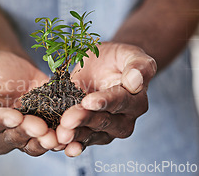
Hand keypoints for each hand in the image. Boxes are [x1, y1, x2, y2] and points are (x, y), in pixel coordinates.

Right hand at [0, 51, 61, 155]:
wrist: (17, 66)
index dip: (1, 122)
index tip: (15, 115)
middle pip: (8, 141)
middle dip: (25, 134)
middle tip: (40, 126)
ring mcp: (21, 134)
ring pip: (29, 146)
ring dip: (42, 143)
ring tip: (55, 136)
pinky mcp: (42, 131)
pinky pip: (49, 141)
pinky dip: (59, 140)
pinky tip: (68, 135)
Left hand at [56, 42, 156, 156]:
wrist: (100, 67)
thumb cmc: (115, 59)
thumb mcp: (128, 54)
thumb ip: (138, 65)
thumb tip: (135, 82)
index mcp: (136, 100)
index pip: (120, 101)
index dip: (104, 102)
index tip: (88, 101)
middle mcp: (124, 120)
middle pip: (103, 121)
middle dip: (84, 120)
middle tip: (67, 120)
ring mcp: (107, 131)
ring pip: (90, 135)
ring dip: (75, 136)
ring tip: (60, 134)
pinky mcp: (90, 135)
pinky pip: (80, 142)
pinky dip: (69, 144)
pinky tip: (59, 145)